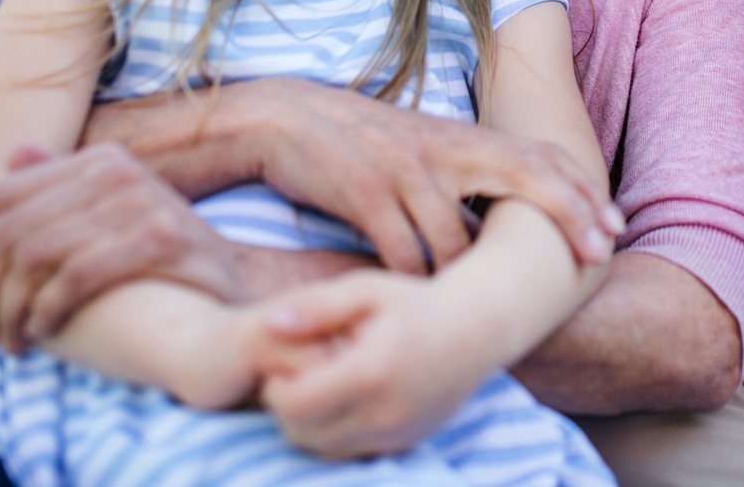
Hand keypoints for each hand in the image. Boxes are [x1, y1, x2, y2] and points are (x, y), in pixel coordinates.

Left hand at [0, 143, 247, 352]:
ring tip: (10, 341)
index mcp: (98, 160)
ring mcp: (143, 200)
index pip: (0, 198)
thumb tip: (15, 153)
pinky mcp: (163, 239)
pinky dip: (47, 310)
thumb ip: (61, 187)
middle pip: (12, 230)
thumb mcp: (109, 216)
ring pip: (37, 255)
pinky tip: (43, 334)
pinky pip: (77, 276)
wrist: (229, 289)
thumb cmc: (158, 260)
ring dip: (12, 309)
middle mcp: (118, 171)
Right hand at [226, 80, 622, 273]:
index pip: (537, 156)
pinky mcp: (363, 193)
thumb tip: (509, 219)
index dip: (580, 189)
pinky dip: (416, 282)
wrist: (285, 118)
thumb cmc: (360, 142)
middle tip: (601, 252)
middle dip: (569, 214)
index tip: (613, 224)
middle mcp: (441, 148)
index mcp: (459, 136)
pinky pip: (402, 254)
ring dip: (475, 277)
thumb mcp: (422, 147)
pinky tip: (422, 302)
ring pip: (458, 239)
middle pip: (524, 176)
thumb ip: (465, 173)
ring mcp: (403, 170)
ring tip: (493, 308)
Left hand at [253, 270, 495, 458]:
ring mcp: (396, 435)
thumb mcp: (365, 290)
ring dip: (310, 426)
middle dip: (288, 410)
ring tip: (319, 388)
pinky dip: (337, 434)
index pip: (293, 405)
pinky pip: (352, 453)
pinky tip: (345, 401)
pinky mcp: (405, 444)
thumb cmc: (413, 303)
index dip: (275, 389)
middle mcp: (383, 413)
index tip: (281, 366)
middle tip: (294, 378)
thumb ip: (315, 307)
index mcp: (369, 372)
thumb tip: (267, 324)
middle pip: (302, 434)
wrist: (475, 330)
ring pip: (324, 450)